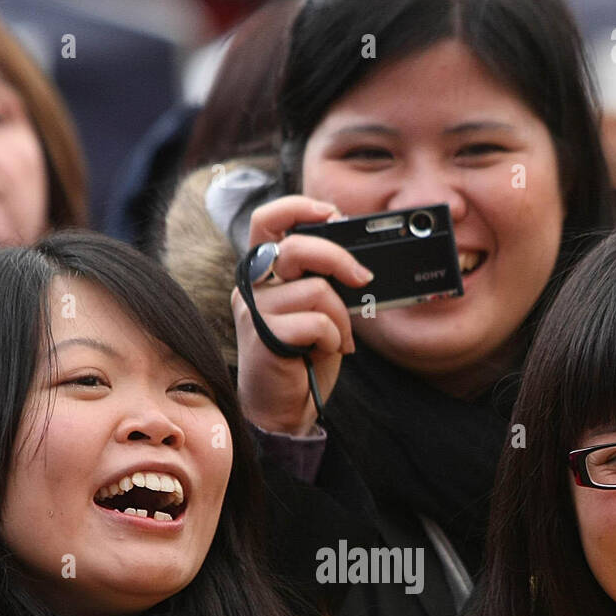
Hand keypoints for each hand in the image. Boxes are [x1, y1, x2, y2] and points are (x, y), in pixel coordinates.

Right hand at [232, 195, 372, 434]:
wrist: (283, 409)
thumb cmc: (301, 358)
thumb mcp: (315, 310)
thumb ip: (321, 280)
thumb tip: (354, 260)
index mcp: (262, 273)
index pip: (268, 221)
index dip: (298, 207)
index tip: (332, 213)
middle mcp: (252, 286)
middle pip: (298, 246)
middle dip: (340, 259)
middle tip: (363, 278)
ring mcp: (254, 310)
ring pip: (318, 290)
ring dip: (341, 318)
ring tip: (338, 339)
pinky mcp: (264, 336)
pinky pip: (318, 323)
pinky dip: (334, 339)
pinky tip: (326, 353)